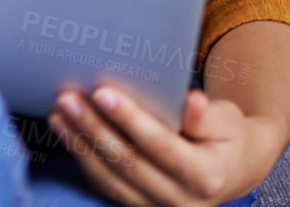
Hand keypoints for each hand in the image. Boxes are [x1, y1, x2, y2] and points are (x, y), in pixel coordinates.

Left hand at [45, 81, 281, 205]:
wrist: (230, 170)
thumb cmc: (226, 136)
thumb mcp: (227, 121)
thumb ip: (205, 115)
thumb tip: (189, 101)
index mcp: (207, 177)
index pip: (161, 146)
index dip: (130, 120)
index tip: (102, 93)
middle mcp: (182, 201)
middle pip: (129, 163)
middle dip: (93, 129)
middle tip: (67, 98)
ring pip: (110, 179)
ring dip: (79, 144)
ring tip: (58, 113)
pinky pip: (106, 186)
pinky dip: (82, 159)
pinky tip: (65, 132)